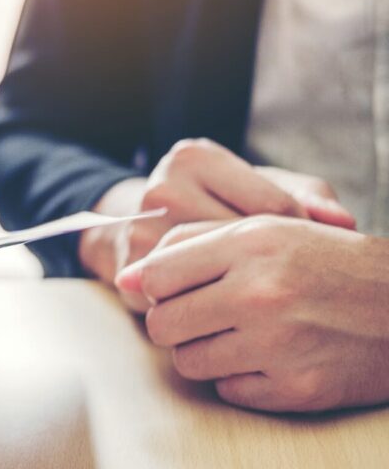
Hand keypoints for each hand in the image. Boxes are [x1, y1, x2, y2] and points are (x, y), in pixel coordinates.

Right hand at [78, 138, 354, 310]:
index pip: (272, 206)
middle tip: (287, 283)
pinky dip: (212, 313)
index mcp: (194, 158)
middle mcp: (161, 189)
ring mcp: (140, 231)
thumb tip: (343, 222)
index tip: (302, 255)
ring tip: (261, 299)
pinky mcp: (129, 274)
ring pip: (214, 279)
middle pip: (242, 245)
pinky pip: (187, 304)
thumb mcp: (256, 186)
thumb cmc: (211, 205)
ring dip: (241, 295)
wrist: (134, 227)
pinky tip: (228, 311)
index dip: (299, 238)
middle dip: (271, 269)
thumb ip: (305, 196)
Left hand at [116, 217, 388, 411]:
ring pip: (188, 362)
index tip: (170, 288)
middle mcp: (261, 294)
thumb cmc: (325, 261)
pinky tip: (266, 356)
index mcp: (250, 245)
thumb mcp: (265, 230)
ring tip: (235, 334)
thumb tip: (127, 275)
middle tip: (201, 314)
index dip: (154, 284)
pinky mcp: (295, 389)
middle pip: (162, 322)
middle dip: (173, 321)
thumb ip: (191, 243)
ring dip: (203, 351)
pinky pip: (228, 390)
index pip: (157, 274)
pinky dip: (239, 378)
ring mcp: (277, 345)